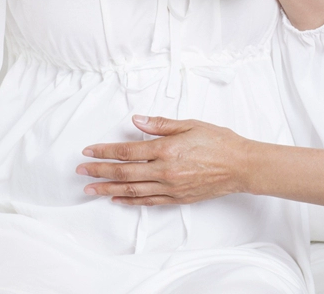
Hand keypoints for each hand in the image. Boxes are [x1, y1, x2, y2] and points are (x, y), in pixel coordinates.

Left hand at [77, 115, 251, 205]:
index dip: (105, 151)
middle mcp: (165, 171)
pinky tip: (117, 198)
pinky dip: (130, 200)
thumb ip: (160, 124)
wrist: (241, 166)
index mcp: (167, 149)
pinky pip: (148, 201)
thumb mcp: (190, 124)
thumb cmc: (219, 141)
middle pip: (124, 173)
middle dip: (100, 171)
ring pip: (132, 190)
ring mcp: (171, 187)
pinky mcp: (177, 198)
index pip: (127, 152)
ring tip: (90, 188)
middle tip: (81, 170)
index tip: (89, 150)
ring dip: (108, 188)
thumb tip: (136, 121)